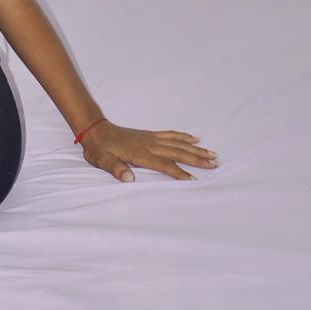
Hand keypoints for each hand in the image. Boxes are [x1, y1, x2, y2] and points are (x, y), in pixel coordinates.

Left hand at [80, 120, 217, 182]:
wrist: (95, 130)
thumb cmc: (99, 148)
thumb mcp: (102, 161)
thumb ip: (116, 169)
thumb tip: (129, 178)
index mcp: (139, 153)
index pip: (164, 164)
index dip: (179, 172)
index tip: (194, 180)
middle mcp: (148, 144)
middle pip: (177, 152)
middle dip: (197, 159)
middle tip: (215, 164)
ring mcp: (150, 138)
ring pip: (177, 143)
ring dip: (195, 149)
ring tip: (212, 153)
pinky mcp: (149, 134)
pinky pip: (170, 134)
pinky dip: (183, 136)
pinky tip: (194, 138)